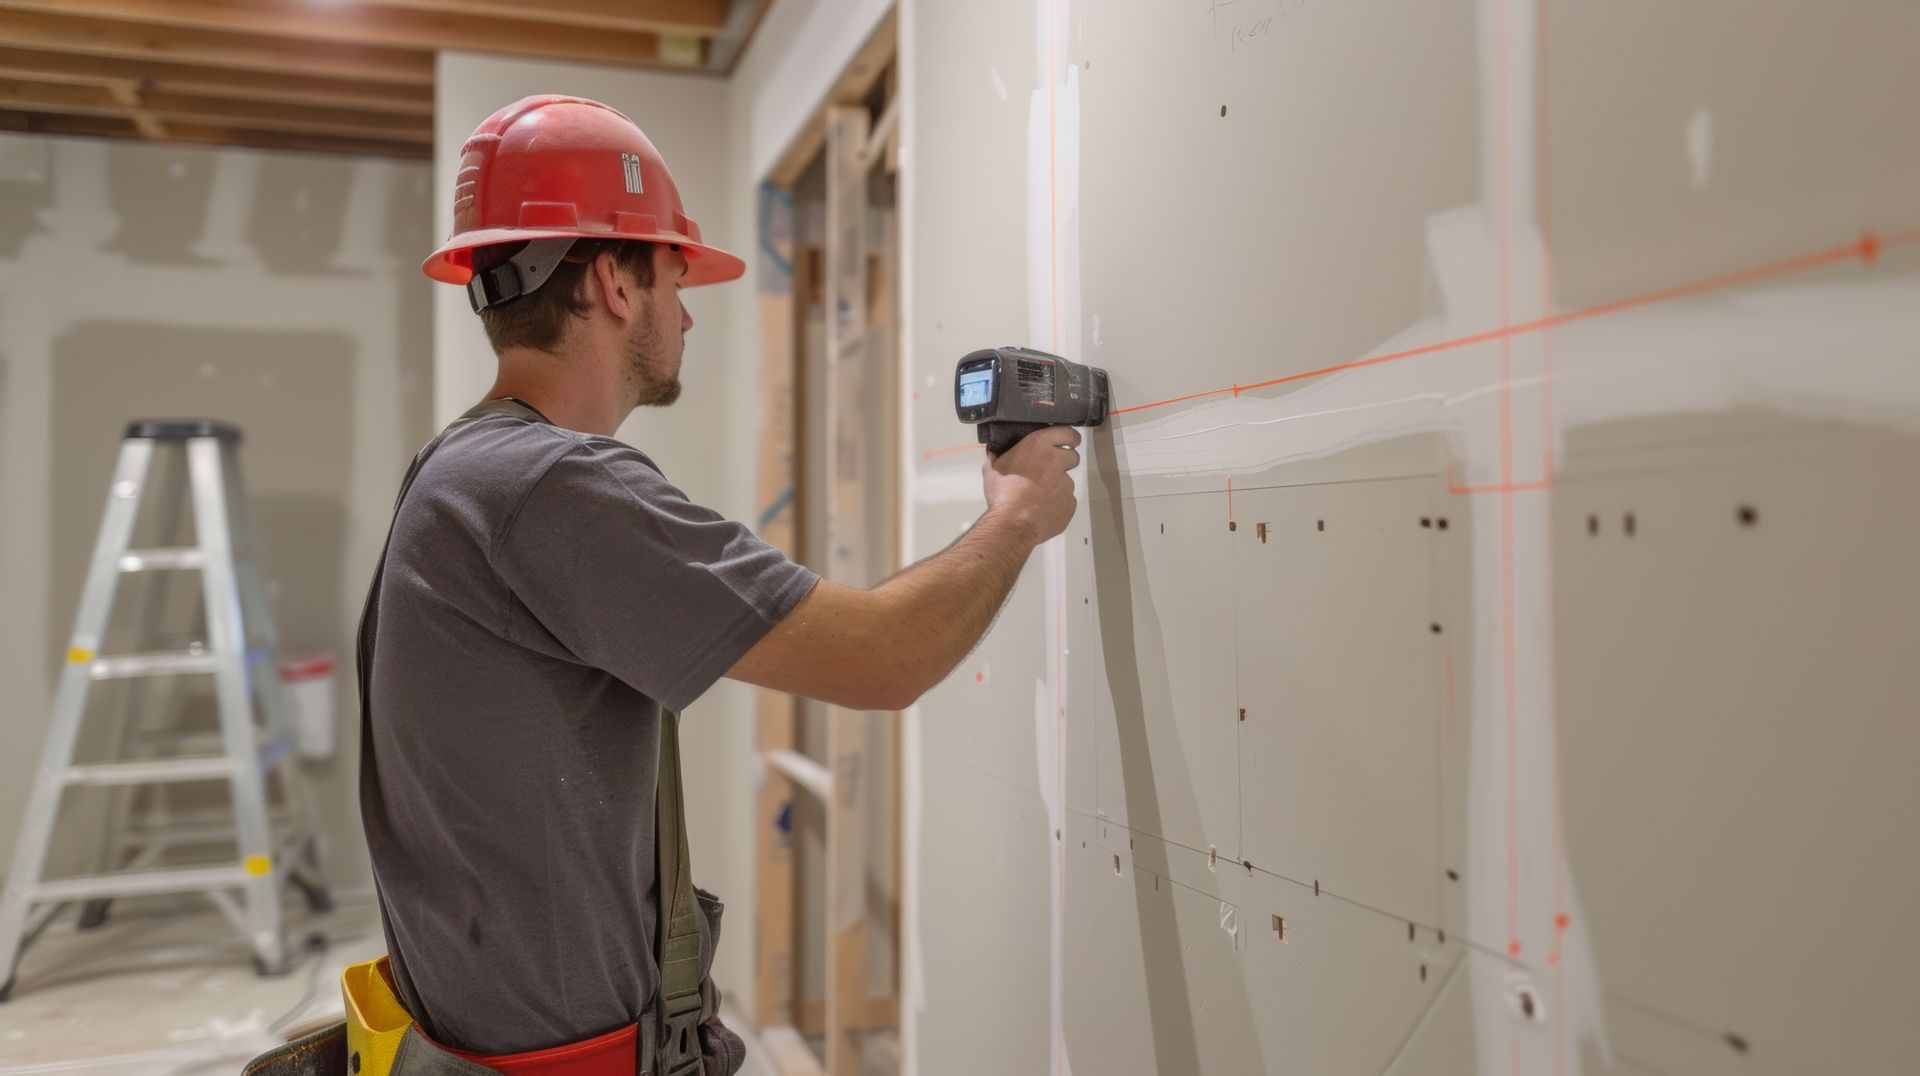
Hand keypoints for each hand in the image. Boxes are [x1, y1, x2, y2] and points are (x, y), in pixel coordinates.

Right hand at [982, 426, 1080, 545]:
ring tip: (1039, 498)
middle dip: (1064, 462)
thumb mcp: (993, 467)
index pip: (1067, 433)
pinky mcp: (1070, 503)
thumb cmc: (1002, 491)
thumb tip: (996, 451)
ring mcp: (1067, 483)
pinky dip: (1057, 504)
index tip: (1069, 442)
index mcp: (1040, 445)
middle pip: (1072, 456)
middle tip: (1048, 471)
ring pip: (1066, 481)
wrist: (1014, 523)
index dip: (1069, 437)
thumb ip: (999, 456)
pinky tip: (1042, 511)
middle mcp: (1057, 461)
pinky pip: (1066, 501)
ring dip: (1056, 486)